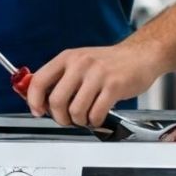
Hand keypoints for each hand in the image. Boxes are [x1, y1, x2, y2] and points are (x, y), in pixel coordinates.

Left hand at [27, 42, 166, 126]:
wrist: (142, 55)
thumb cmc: (110, 63)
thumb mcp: (80, 62)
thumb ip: (60, 77)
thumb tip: (38, 97)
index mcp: (68, 58)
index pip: (39, 81)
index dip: (34, 100)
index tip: (37, 111)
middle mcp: (80, 64)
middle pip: (56, 101)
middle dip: (60, 118)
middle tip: (67, 120)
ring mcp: (97, 74)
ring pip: (75, 110)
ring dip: (79, 121)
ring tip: (86, 117)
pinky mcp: (114, 86)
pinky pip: (96, 113)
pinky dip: (95, 121)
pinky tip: (98, 116)